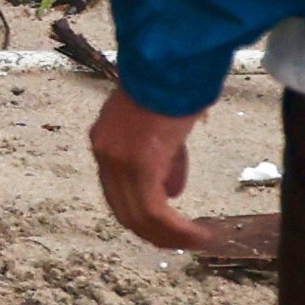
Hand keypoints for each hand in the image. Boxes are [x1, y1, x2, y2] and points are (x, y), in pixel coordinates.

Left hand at [90, 92, 202, 250]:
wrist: (172, 63)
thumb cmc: (174, 85)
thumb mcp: (164, 127)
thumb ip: (165, 161)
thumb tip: (172, 194)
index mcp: (105, 142)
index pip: (116, 193)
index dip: (141, 215)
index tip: (166, 226)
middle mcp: (105, 154)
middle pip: (124, 211)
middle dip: (155, 233)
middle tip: (182, 241)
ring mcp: (118, 161)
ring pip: (140, 217)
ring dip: (170, 236)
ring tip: (197, 241)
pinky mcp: (140, 166)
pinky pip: (156, 212)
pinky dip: (178, 229)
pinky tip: (199, 233)